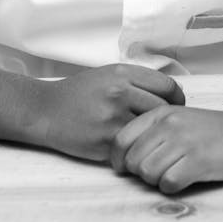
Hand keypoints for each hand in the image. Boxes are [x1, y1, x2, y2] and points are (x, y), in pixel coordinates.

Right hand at [36, 64, 184, 160]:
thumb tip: (173, 90)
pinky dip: (136, 147)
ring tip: (150, 135)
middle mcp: (119, 94)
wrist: (45, 110)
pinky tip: (133, 145)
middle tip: (166, 124)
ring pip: (149, 130)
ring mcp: (111, 119)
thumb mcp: (109, 73)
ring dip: (152, 135)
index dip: (177, 97)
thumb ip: (138, 79)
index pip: (168, 86)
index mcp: (123, 74)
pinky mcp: (104, 142)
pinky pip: (132, 147)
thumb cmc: (79, 92)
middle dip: (167, 118)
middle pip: (163, 109)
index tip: (176, 104)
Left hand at [111, 105, 222, 193]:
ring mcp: (184, 141)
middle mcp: (169, 124)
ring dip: (158, 180)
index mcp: (161, 113)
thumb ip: (151, 132)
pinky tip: (187, 177)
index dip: (118, 160)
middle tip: (162, 170)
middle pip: (132, 162)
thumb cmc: (213, 131)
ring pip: (147, 174)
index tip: (128, 168)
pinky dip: (174, 186)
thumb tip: (123, 159)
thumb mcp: (178, 119)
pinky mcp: (198, 160)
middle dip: (142, 173)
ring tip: (176, 172)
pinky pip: (168, 183)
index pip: (120, 140)